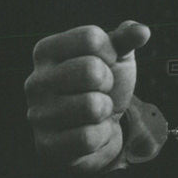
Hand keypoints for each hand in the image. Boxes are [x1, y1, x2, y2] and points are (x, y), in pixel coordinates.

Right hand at [24, 21, 149, 174]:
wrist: (99, 126)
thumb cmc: (102, 84)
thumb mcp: (115, 56)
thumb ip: (126, 38)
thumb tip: (142, 31)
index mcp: (46, 52)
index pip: (91, 38)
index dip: (111, 52)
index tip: (106, 63)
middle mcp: (35, 82)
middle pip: (91, 70)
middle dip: (108, 82)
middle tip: (101, 90)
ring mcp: (37, 115)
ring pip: (91, 106)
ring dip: (104, 110)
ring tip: (95, 111)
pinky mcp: (46, 146)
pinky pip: (88, 138)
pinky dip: (100, 135)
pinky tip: (90, 131)